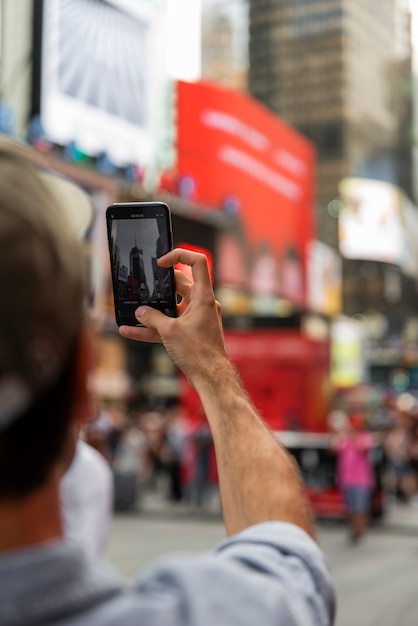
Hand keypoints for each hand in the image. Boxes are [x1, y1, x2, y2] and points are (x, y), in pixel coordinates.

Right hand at [119, 249, 226, 385]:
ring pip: (171, 306)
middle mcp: (201, 304)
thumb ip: (152, 318)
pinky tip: (130, 331)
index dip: (179, 256)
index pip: (198, 263)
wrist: (210, 377)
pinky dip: (152, 328)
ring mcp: (195, 318)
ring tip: (132, 308)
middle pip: (180, 284)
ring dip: (152, 309)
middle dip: (159, 286)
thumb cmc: (199, 352)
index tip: (161, 263)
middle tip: (143, 284)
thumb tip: (139, 311)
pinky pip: (168, 325)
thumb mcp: (170, 331)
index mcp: (203, 296)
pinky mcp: (189, 332)